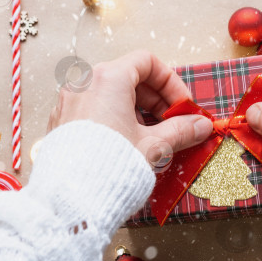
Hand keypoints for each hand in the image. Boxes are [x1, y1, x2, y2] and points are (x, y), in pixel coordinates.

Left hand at [47, 51, 212, 165]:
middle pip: (129, 77)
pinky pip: (93, 110)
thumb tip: (200, 126)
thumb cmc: (109, 166)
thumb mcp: (154, 145)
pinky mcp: (61, 122)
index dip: (171, 83)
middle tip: (173, 123)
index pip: (147, 62)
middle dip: (156, 100)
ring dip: (137, 111)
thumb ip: (181, 130)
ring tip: (151, 138)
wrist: (70, 198)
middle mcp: (84, 84)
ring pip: (110, 95)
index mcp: (108, 78)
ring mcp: (69, 102)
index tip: (183, 106)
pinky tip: (126, 144)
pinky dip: (114, 119)